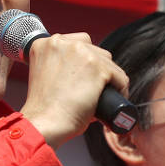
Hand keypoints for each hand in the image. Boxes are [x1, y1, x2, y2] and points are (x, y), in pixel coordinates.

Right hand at [20, 33, 128, 149]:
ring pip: (108, 62)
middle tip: (94, 88)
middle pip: (94, 50)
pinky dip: (121, 88)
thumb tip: (81, 69)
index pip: (76, 43)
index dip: (83, 61)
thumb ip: (56, 65)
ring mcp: (81, 53)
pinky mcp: (97, 67)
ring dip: (109, 78)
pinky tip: (116, 99)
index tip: (84, 76)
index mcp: (45, 43)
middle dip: (97, 68)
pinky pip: (119, 76)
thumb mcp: (43, 75)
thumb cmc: (43, 108)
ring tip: (104, 96)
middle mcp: (61, 42)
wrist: (45, 123)